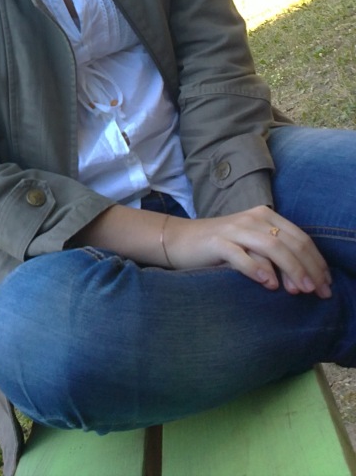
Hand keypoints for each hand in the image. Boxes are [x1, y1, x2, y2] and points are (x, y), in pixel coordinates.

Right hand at [165, 205, 331, 297]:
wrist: (181, 240)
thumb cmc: (220, 247)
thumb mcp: (252, 247)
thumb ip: (275, 257)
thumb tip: (303, 282)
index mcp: (265, 215)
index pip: (300, 237)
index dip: (317, 261)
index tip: (327, 284)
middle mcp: (252, 218)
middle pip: (290, 242)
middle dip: (309, 268)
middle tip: (319, 292)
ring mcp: (234, 229)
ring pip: (272, 247)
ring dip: (290, 269)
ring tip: (301, 290)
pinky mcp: (217, 242)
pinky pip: (242, 256)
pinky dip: (258, 270)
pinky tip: (268, 284)